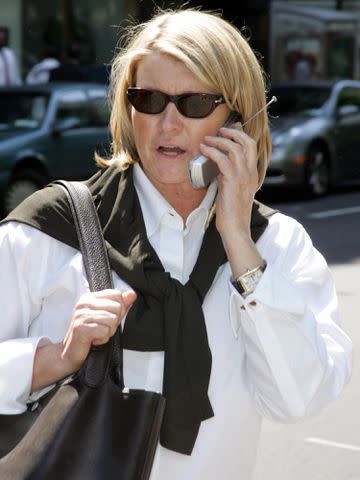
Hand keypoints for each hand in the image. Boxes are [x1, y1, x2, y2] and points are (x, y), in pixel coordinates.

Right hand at [61, 289, 135, 371]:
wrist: (70, 352)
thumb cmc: (89, 334)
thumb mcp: (106, 316)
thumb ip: (119, 304)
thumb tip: (132, 294)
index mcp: (90, 297)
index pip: (116, 294)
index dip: (119, 309)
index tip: (108, 318)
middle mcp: (84, 303)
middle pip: (117, 307)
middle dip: (114, 322)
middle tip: (101, 328)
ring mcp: (81, 315)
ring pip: (113, 320)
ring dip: (108, 331)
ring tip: (97, 334)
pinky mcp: (81, 328)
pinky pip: (105, 331)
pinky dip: (103, 338)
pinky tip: (94, 340)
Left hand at [200, 126, 262, 276]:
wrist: (235, 228)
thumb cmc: (232, 213)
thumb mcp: (232, 191)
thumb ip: (229, 178)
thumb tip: (218, 168)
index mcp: (253, 175)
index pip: (252, 148)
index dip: (240, 136)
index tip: (228, 132)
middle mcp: (250, 173)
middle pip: (248, 142)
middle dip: (233, 132)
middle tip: (220, 130)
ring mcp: (243, 176)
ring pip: (234, 147)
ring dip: (219, 140)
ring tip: (207, 139)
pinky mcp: (232, 180)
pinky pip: (222, 158)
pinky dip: (212, 150)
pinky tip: (203, 149)